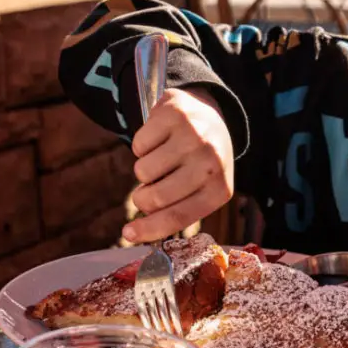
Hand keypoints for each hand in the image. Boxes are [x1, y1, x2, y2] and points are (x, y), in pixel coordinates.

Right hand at [122, 88, 233, 242]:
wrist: (210, 113)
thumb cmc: (201, 160)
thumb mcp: (201, 188)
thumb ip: (176, 211)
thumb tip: (134, 233)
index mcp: (219, 189)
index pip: (178, 216)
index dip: (148, 229)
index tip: (128, 234)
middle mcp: (210, 162)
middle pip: (155, 197)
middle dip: (142, 198)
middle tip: (147, 189)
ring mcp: (193, 136)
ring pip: (142, 171)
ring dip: (144, 169)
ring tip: (162, 158)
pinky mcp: (175, 115)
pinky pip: (138, 145)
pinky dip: (143, 146)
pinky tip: (161, 139)